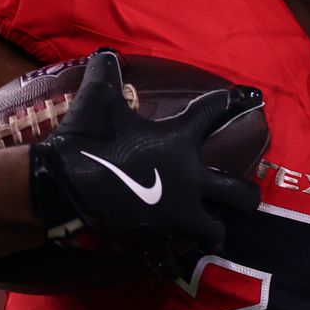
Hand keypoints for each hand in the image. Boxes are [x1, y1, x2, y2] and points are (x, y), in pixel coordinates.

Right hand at [28, 50, 263, 274]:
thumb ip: (106, 76)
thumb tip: (105, 53)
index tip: (237, 99)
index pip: (212, 113)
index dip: (225, 104)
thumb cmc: (87, 140)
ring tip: (214, 229)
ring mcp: (178, 212)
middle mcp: (190, 178)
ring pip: (216, 230)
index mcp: (179, 139)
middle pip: (238, 192)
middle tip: (242, 194)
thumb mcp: (96, 100)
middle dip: (246, 194)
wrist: (64, 187)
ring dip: (217, 230)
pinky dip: (180, 256)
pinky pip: (179, 254)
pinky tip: (179, 255)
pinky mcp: (158, 237)